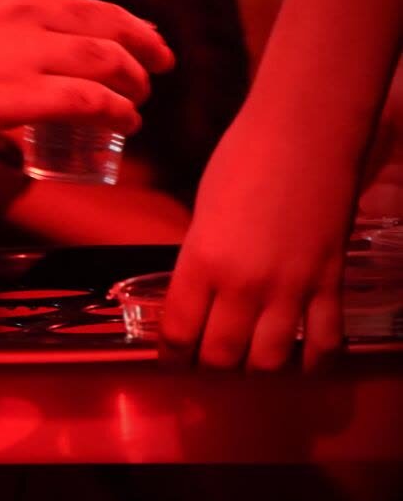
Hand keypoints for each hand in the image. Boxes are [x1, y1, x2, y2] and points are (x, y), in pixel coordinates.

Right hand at [0, 0, 172, 148]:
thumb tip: (31, 17)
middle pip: (110, 17)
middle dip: (146, 41)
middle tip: (160, 60)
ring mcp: (21, 48)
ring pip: (109, 61)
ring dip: (135, 82)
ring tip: (140, 98)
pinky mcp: (16, 98)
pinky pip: (90, 103)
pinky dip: (117, 113)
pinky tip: (123, 123)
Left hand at [159, 104, 357, 370]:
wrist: (306, 131)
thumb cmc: (245, 157)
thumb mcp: (205, 210)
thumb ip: (201, 258)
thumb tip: (200, 294)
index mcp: (202, 261)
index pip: (179, 333)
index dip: (171, 357)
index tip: (171, 361)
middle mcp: (243, 285)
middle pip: (221, 358)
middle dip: (210, 367)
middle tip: (209, 360)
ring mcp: (291, 288)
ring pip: (269, 363)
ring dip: (256, 369)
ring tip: (251, 359)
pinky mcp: (330, 284)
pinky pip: (324, 344)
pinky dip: (313, 362)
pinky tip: (302, 360)